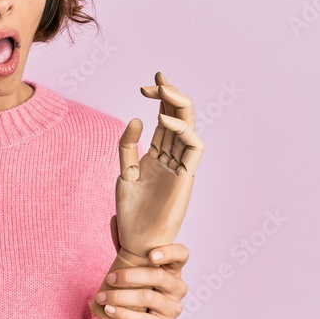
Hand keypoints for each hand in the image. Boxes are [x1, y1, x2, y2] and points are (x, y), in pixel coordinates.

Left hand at [94, 243, 189, 318]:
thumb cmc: (139, 288)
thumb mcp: (133, 266)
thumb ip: (125, 246)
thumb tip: (114, 218)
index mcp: (172, 269)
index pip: (182, 255)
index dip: (169, 253)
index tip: (150, 255)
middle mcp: (178, 287)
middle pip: (160, 277)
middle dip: (130, 276)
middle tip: (109, 278)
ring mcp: (173, 308)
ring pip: (149, 298)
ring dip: (121, 297)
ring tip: (102, 298)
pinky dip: (124, 314)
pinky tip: (110, 310)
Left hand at [114, 72, 202, 266]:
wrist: (137, 240)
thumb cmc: (131, 212)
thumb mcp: (125, 172)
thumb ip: (128, 146)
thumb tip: (137, 119)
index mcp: (158, 154)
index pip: (163, 119)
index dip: (160, 99)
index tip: (148, 83)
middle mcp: (173, 157)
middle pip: (179, 118)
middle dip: (170, 95)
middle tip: (157, 77)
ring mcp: (181, 166)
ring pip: (189, 127)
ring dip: (178, 106)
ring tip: (161, 90)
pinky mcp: (187, 178)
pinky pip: (194, 148)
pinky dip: (183, 131)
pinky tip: (162, 120)